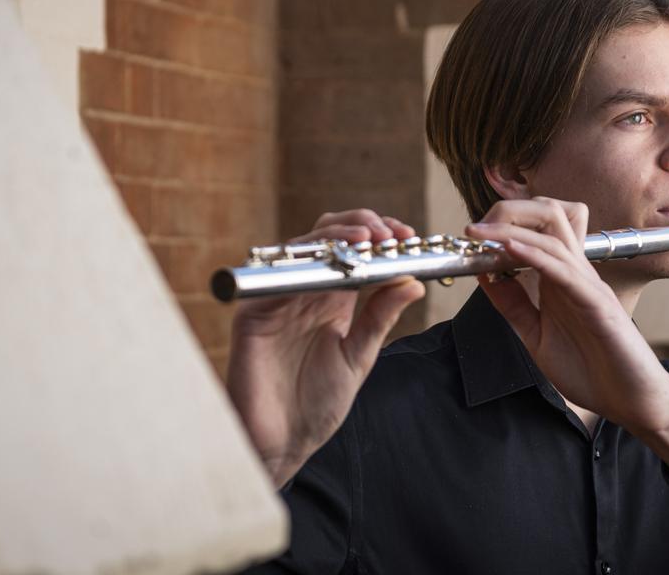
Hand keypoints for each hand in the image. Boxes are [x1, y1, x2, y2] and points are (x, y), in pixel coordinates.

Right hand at [226, 209, 424, 487]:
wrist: (284, 443)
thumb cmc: (318, 403)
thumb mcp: (359, 355)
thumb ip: (381, 316)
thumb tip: (414, 281)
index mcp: (332, 298)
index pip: (353, 248)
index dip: (379, 233)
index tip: (407, 235)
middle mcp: (304, 291)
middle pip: (327, 235)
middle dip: (360, 224)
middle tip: (387, 234)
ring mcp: (278, 300)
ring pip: (301, 247)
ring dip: (335, 235)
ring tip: (367, 239)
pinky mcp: (254, 315)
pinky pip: (272, 278)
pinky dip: (300, 264)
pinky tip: (327, 264)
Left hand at [465, 197, 668, 432]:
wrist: (631, 401)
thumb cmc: (591, 369)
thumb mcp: (536, 336)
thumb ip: (513, 306)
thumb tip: (484, 276)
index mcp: (561, 278)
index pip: (535, 230)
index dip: (501, 223)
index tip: (467, 235)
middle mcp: (576, 273)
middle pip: (547, 217)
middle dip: (507, 213)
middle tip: (472, 228)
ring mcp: (589, 286)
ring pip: (553, 237)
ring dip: (511, 230)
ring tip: (478, 232)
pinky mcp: (598, 305)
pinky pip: (564, 271)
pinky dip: (535, 256)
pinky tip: (510, 250)